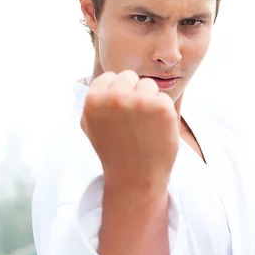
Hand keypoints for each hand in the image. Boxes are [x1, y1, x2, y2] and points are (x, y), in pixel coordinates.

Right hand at [81, 70, 178, 192]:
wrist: (136, 178)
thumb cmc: (115, 152)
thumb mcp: (91, 126)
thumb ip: (94, 101)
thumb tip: (104, 80)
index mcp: (94, 99)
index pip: (111, 77)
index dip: (117, 95)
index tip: (119, 115)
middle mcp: (115, 97)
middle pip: (130, 77)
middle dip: (133, 93)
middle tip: (133, 121)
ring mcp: (139, 101)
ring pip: (148, 85)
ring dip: (149, 101)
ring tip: (144, 126)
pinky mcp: (161, 107)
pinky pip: (164, 98)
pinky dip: (163, 113)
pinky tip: (156, 130)